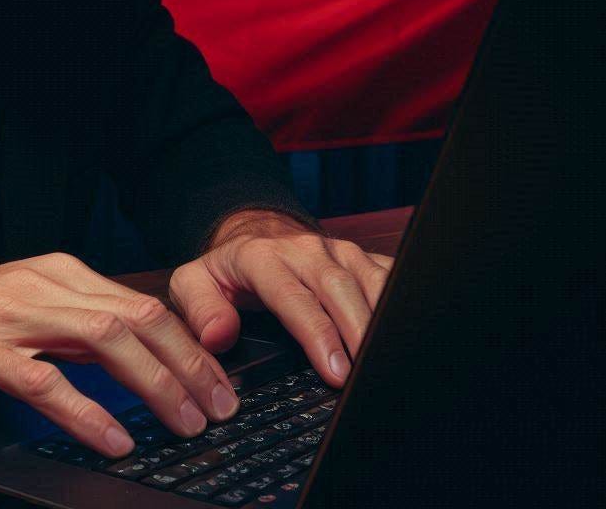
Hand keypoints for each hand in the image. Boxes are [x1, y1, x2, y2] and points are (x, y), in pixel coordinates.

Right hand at [0, 252, 240, 458]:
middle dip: (186, 362)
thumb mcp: (26, 310)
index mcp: (58, 272)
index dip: (186, 343)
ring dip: (153, 383)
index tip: (217, 380)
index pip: (140, 302)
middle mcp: (41, 283)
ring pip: (103, 340)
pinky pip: (46, 381)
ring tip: (184, 421)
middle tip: (218, 406)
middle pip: (134, 316)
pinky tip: (113, 439)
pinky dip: (87, 413)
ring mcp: (10, 314)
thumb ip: (77, 325)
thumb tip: (138, 355)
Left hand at [168, 210, 394, 386]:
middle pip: (338, 288)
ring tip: (395, 358)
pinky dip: (404, 299)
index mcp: (262, 257)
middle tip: (369, 375)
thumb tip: (218, 336)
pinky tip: (412, 327)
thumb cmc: (227, 267)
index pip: (292, 296)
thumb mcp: (193, 282)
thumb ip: (198, 308)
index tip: (334, 370)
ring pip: (369, 279)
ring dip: (385, 317)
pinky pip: (389, 273)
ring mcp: (337, 250)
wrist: (253, 230)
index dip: (316, 333)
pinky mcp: (360, 255)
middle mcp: (304, 249)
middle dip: (358, 332)